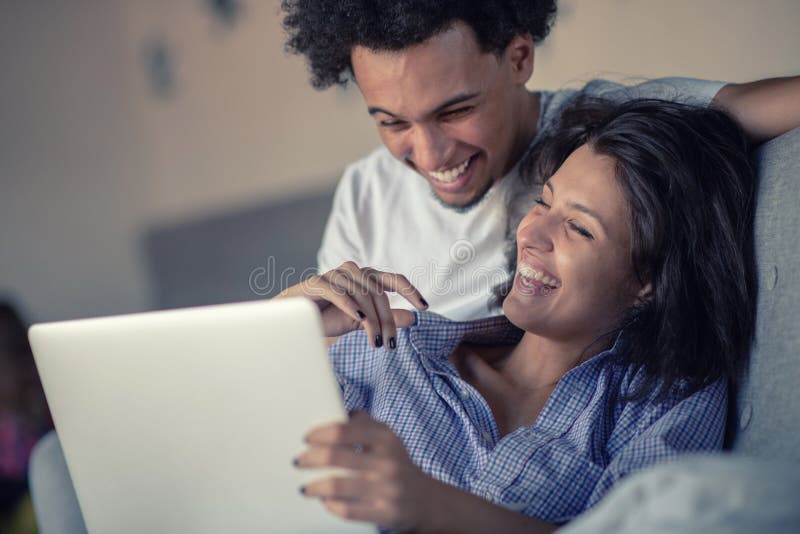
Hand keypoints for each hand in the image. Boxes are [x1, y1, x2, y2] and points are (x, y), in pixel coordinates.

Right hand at [276, 262, 427, 347]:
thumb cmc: (327, 318)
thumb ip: (386, 319)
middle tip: (390, 345)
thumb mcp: (361, 322)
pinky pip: (339, 290)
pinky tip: (359, 318)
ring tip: (375, 342)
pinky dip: (351, 304)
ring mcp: (335, 274)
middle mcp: (353, 272)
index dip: (410, 291)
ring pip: (362, 293)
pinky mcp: (317, 282)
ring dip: (372, 320)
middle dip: (388, 320)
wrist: (293, 321)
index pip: (394, 280)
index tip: (424, 307)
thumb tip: (413, 318)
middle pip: (379, 292)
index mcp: (366, 278)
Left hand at [295, 411, 436, 530]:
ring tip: (305, 487)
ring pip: (336, 485)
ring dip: (314, 486)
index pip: (344, 429)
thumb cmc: (398, 465)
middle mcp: (387, 461)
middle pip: (335, 456)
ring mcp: (387, 488)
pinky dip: (331, 505)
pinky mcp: (385, 512)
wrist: (426, 500)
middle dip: (310, 459)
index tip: (307, 438)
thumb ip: (364, 423)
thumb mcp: (388, 438)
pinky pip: (348, 510)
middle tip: (299, 462)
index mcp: (386, 438)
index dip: (320, 433)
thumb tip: (340, 409)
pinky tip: (326, 502)